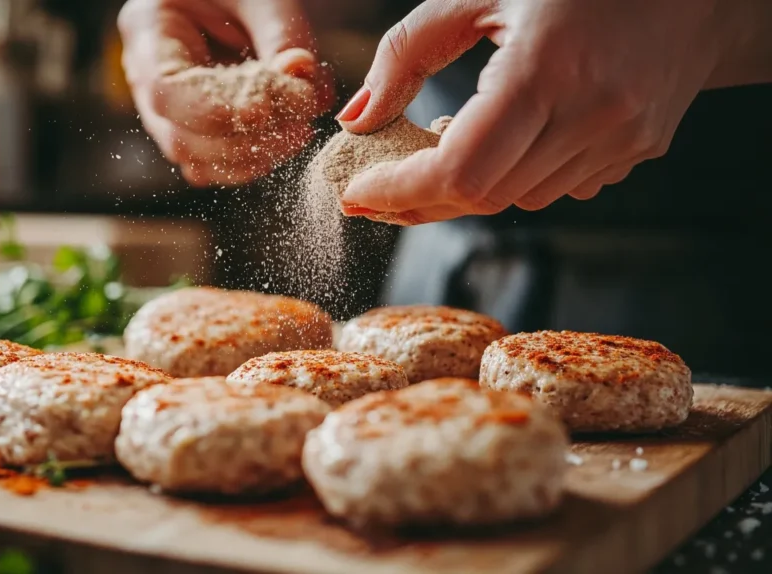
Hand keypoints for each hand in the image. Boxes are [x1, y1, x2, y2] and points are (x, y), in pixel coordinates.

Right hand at [118, 0, 333, 186]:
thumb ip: (282, 35)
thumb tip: (303, 85)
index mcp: (148, 28)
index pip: (164, 90)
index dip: (213, 112)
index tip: (265, 111)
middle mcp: (147, 75)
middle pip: (180, 137)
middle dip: (245, 141)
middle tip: (300, 125)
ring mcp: (168, 110)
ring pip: (197, 160)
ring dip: (253, 157)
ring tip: (299, 130)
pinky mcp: (195, 129)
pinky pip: (215, 165)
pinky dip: (254, 161)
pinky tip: (287, 136)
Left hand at [335, 0, 767, 223]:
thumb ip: (406, 54)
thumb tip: (356, 119)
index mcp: (546, 68)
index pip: (459, 170)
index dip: (399, 192)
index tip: (356, 193)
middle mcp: (593, 113)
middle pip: (484, 196)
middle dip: (419, 200)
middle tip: (378, 187)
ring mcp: (622, 139)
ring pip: (519, 199)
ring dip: (469, 186)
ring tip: (443, 145)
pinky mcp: (637, 150)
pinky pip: (559, 187)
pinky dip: (517, 176)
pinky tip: (508, 140)